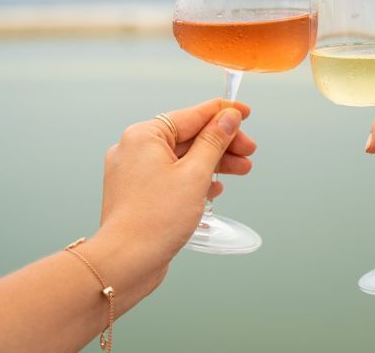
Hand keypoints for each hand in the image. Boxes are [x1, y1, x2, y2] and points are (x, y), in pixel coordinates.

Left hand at [92, 99, 254, 292]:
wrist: (126, 262)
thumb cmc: (154, 219)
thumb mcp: (195, 174)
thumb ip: (214, 142)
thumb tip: (228, 118)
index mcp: (144, 136)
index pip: (192, 115)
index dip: (222, 113)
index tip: (244, 111)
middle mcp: (135, 150)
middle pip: (188, 137)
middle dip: (222, 144)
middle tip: (248, 151)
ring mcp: (135, 173)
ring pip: (182, 158)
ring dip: (213, 163)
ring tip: (242, 170)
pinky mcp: (139, 194)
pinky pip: (172, 177)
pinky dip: (195, 179)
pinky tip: (214, 189)